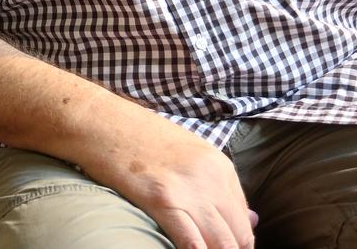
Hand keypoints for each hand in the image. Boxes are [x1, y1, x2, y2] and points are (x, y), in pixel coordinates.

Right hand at [87, 112, 256, 248]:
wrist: (102, 120)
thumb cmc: (139, 136)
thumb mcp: (189, 154)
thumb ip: (219, 186)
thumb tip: (254, 220)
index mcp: (220, 165)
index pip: (245, 218)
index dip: (236, 240)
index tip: (222, 245)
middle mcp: (211, 177)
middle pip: (239, 235)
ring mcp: (188, 188)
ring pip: (222, 244)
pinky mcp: (162, 198)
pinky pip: (192, 242)